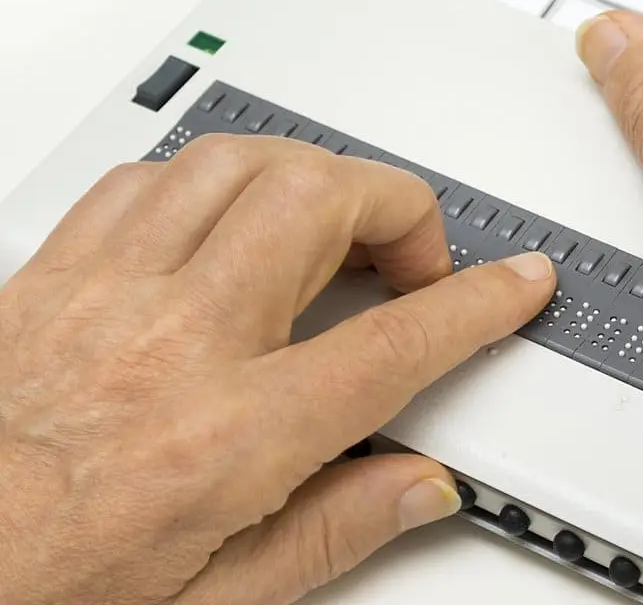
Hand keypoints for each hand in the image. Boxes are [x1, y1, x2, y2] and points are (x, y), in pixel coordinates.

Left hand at [0, 136, 555, 604]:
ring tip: (332, 226)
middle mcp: (169, 347)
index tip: (514, 280)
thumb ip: (332, 535)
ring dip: (309, 179)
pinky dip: (210, 182)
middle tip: (410, 261)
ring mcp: (103, 297)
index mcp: (224, 440)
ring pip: (235, 163)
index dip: (475, 303)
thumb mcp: (213, 603)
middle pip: (318, 203)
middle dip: (397, 209)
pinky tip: (225, 222)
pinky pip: (145, 179)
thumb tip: (419, 486)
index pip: (392, 345)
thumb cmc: (43, 589)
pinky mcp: (50, 276)